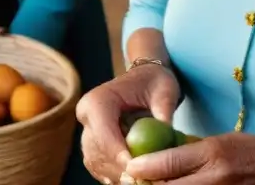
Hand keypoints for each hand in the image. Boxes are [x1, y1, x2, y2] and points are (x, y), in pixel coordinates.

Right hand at [76, 63, 180, 183]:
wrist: (144, 79)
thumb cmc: (154, 82)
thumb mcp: (165, 91)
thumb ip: (164, 113)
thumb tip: (167, 138)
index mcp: (98, 100)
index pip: (104, 134)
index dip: (119, 155)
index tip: (138, 170)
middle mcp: (87, 116)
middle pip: (98, 152)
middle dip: (120, 169)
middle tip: (143, 181)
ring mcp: (87, 132)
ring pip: (96, 163)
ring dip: (117, 175)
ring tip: (140, 181)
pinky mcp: (92, 144)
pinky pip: (99, 166)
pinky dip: (114, 175)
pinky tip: (133, 179)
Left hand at [126, 133, 254, 183]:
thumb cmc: (252, 151)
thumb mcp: (219, 141)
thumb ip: (189, 150)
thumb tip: (156, 157)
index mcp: (212, 156)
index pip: (168, 164)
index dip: (143, 168)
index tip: (130, 167)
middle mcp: (215, 180)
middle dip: (149, 184)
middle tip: (132, 180)